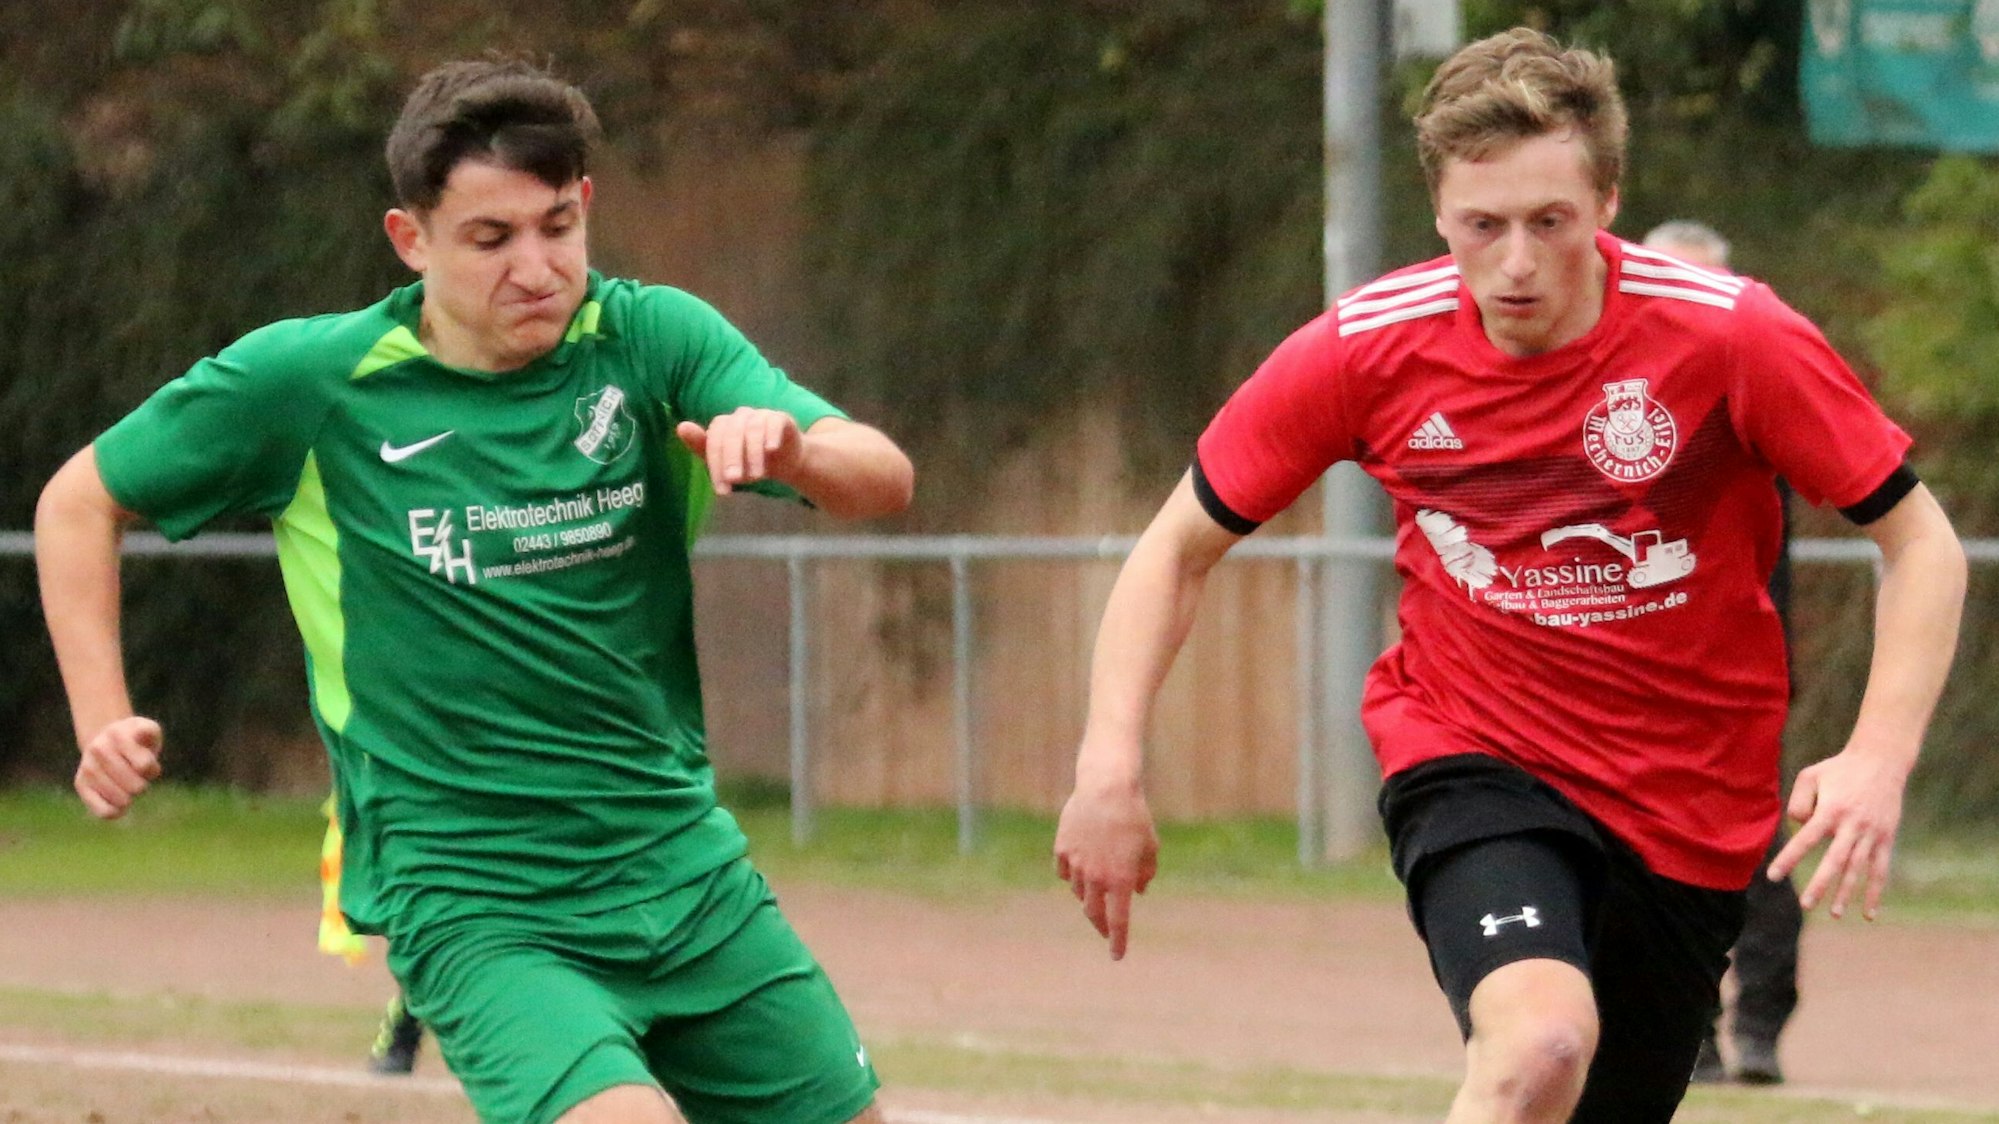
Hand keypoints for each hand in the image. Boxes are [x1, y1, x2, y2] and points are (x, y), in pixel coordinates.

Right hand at [74, 716, 162, 819]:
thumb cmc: (137, 739)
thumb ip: (149, 731)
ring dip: (131, 796)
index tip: (146, 762)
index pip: (144, 766)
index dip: (152, 769)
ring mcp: (88, 768)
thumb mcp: (149, 730)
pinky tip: (118, 804)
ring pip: (122, 800)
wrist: (108, 741)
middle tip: (136, 775)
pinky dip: (116, 812)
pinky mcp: (80, 785)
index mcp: (117, 734)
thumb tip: (138, 736)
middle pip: (137, 787)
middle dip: (142, 784)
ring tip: (125, 783)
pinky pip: (104, 811)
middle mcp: (98, 749)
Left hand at [676, 409, 803, 494]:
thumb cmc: (749, 463)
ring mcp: (761, 415)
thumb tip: (681, 426)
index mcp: (723, 425)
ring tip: (757, 476)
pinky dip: (771, 434)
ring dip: (753, 453)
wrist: (785, 462)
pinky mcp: (781, 418)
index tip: (722, 490)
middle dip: (732, 458)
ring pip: (753, 429)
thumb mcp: (725, 463)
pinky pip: (774, 421)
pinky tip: (771, 450)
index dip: (716, 465)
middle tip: (735, 480)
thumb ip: (703, 448)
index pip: (714, 441)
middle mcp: (740, 416)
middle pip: (732, 433)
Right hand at [1053, 777, 1158, 959]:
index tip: (1117, 956)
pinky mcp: (1062, 849)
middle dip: (1100, 926)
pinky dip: (1073, 878)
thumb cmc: (1135, 816)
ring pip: (1079, 892)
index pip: (1119, 921)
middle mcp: (1096, 877)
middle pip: (1094, 913)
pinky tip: (1079, 873)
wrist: (1106, 788)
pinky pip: (1065, 873)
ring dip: (1089, 897)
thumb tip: (1138, 891)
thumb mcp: (1150, 847)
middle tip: (1105, 931)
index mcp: (1121, 880)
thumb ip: (1145, 873)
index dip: (1118, 941)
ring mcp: (1076, 864)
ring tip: (1098, 891)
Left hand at [1768, 746, 1910, 920]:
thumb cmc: (1839, 769)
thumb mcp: (1811, 776)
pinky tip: (1868, 914)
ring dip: (1846, 893)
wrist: (1882, 760)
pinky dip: (1875, 893)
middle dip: (1820, 884)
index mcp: (1831, 810)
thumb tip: (1799, 827)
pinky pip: (1881, 870)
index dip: (1789, 858)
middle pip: (1835, 860)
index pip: (1806, 839)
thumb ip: (1799, 802)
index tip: (1773, 876)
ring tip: (1832, 913)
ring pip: (1858, 869)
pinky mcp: (1886, 838)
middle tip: (1805, 905)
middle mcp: (1853, 825)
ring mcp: (1872, 833)